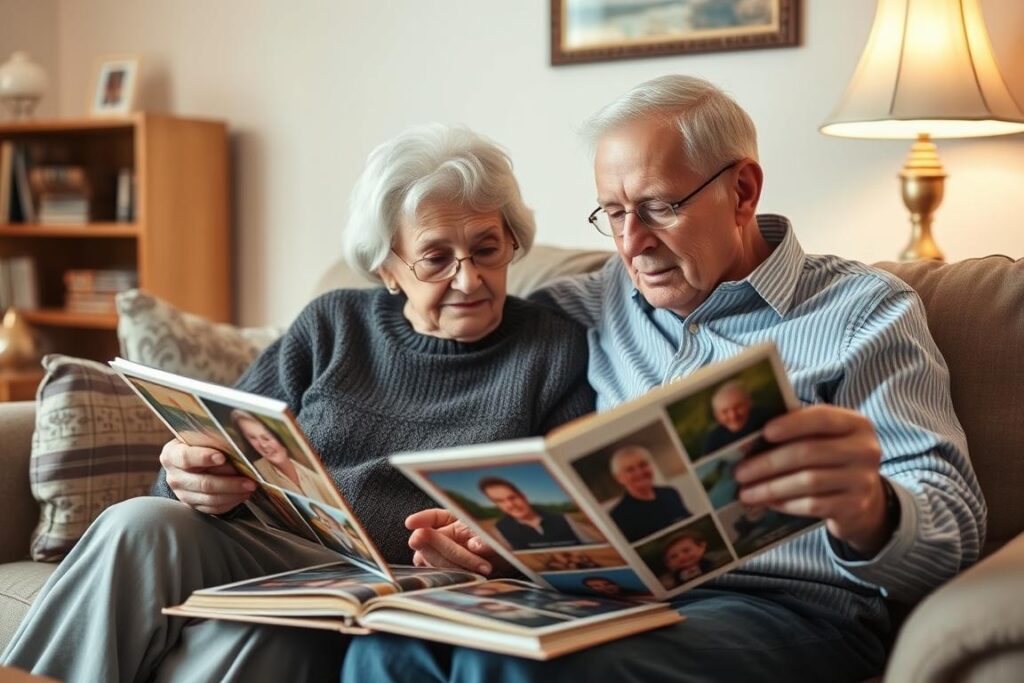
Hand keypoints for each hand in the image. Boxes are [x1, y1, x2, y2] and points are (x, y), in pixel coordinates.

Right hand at [160, 439, 255, 514]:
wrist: (189, 461)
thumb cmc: (199, 445)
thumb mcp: (200, 437)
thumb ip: (212, 438)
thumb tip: (237, 441)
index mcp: (172, 455)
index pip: (186, 457)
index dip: (204, 457)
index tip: (222, 457)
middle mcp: (174, 477)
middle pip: (202, 483)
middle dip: (229, 482)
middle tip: (249, 480)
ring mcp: (182, 494)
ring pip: (210, 498)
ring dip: (233, 494)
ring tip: (250, 487)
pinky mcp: (192, 505)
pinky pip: (213, 508)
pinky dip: (230, 502)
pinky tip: (243, 494)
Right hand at [406, 509, 509, 575]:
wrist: (508, 564)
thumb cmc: (498, 543)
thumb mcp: (494, 535)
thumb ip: (485, 538)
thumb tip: (475, 545)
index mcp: (450, 520)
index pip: (431, 517)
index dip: (421, 519)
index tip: (411, 523)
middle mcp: (441, 537)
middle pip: (429, 540)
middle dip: (448, 547)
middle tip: (472, 548)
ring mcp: (439, 556)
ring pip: (433, 560)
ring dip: (458, 563)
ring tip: (485, 566)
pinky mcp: (444, 573)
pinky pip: (440, 575)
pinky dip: (458, 574)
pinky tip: (476, 573)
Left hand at [733, 405, 891, 555]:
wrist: (864, 496)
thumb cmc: (832, 458)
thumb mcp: (825, 438)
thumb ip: (799, 430)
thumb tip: (750, 437)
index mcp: (856, 423)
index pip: (822, 418)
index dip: (792, 424)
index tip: (764, 433)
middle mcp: (865, 450)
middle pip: (809, 452)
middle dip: (769, 462)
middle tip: (740, 472)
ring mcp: (863, 480)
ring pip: (809, 482)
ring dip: (771, 487)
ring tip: (746, 492)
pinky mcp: (855, 506)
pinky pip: (814, 505)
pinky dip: (787, 503)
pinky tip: (768, 502)